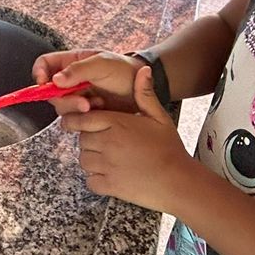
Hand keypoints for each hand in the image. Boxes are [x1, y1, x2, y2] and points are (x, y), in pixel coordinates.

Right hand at [33, 50, 145, 114]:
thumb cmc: (124, 71)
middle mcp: (70, 80)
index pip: (44, 64)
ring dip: (76, 109)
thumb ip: (78, 70)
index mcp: (71, 62)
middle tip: (84, 103)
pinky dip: (84, 119)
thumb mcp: (102, 64)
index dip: (39, 73)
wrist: (142, 91)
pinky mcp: (83, 114)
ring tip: (98, 105)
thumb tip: (55, 80)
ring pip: (61, 108)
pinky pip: (72, 120)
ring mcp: (76, 97)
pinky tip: (100, 112)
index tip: (43, 83)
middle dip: (65, 99)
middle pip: (50, 91)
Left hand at [61, 67, 196, 210]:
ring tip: (111, 159)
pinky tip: (112, 175)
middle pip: (81, 139)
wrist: (178, 180)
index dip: (76, 121)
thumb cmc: (169, 148)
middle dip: (89, 140)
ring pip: (84, 160)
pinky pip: (90, 181)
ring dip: (92, 159)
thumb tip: (143, 69)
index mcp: (116, 123)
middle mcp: (107, 142)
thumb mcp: (159, 117)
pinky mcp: (108, 185)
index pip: (80, 119)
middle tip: (106, 143)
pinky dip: (96, 179)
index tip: (78, 124)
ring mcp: (106, 165)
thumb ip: (145, 94)